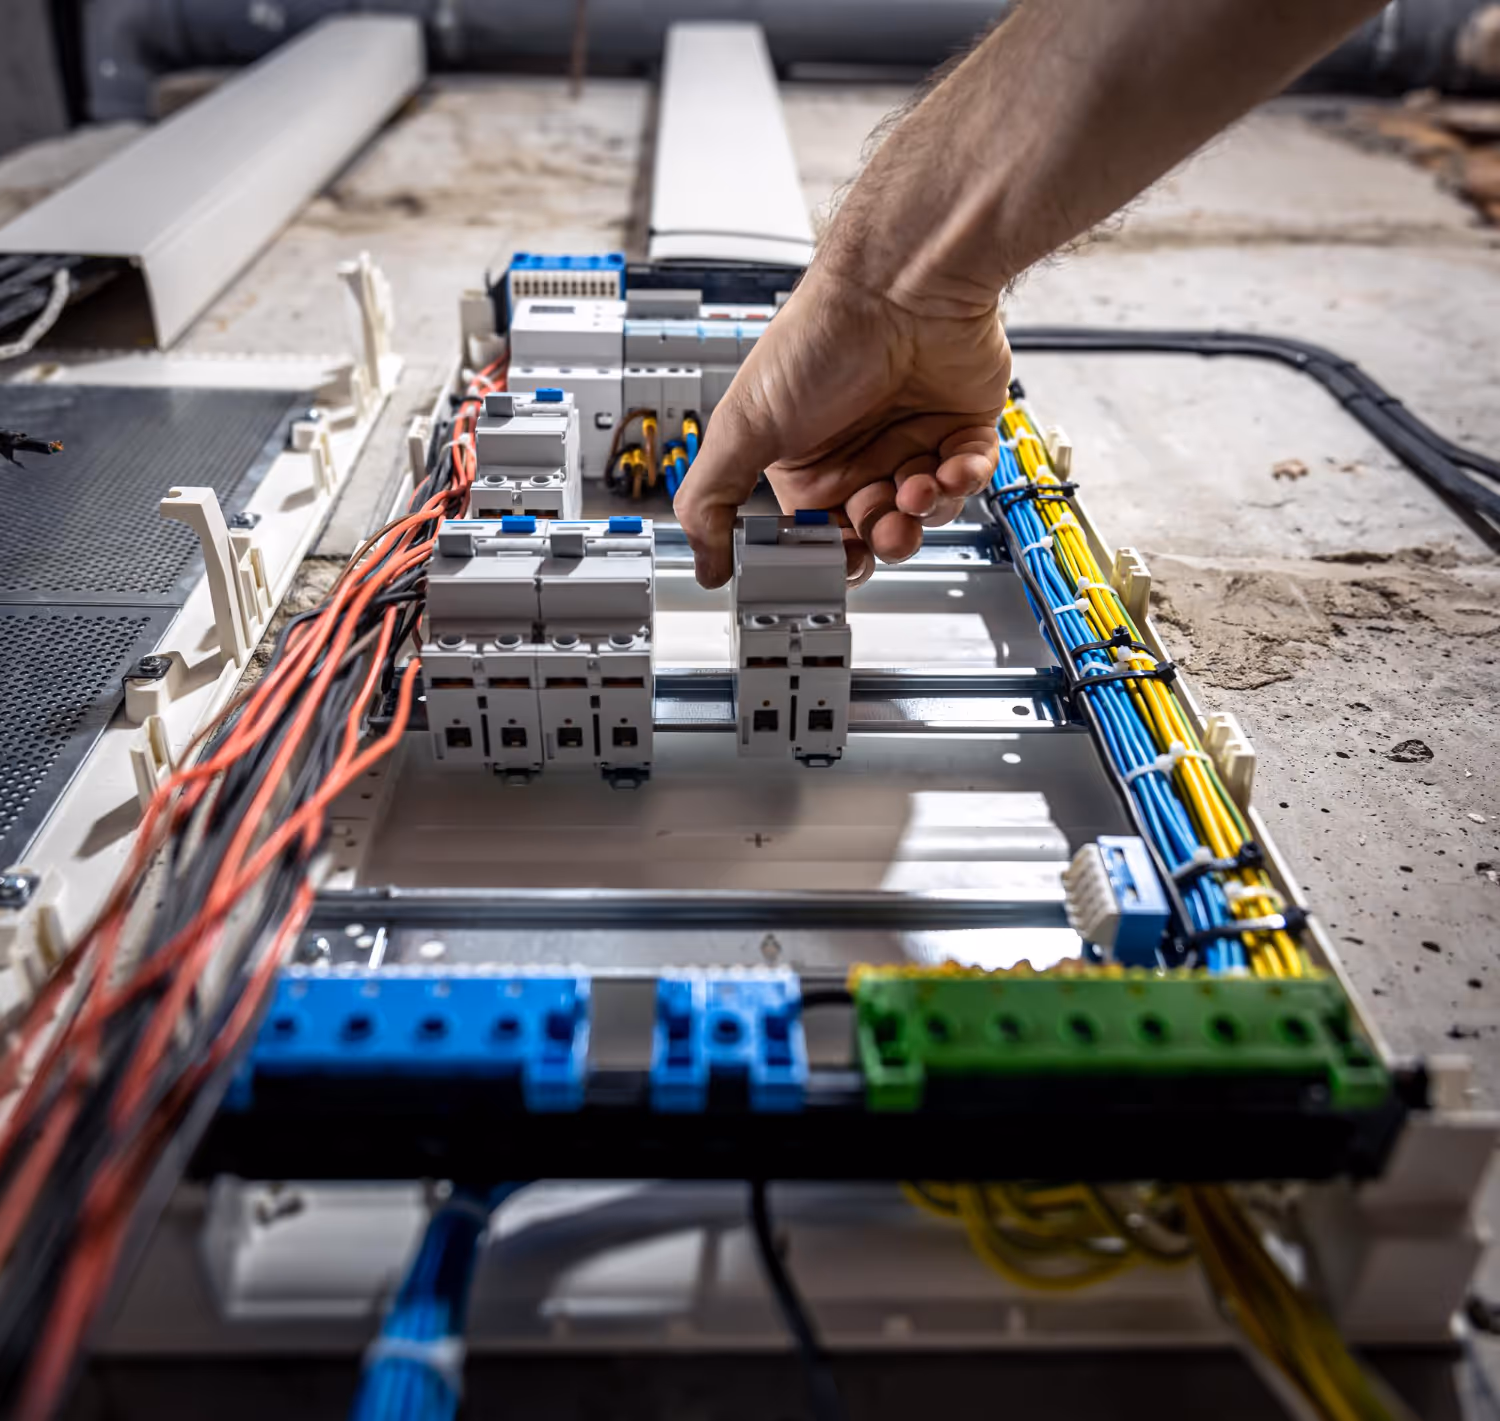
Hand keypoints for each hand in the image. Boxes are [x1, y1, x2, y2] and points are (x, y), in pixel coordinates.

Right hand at [672, 263, 1009, 587]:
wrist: (898, 282)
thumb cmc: (821, 335)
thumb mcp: (742, 425)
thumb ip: (712, 498)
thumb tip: (704, 564)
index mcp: (805, 462)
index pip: (821, 534)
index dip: (832, 552)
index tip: (839, 556)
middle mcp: (859, 453)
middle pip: (878, 531)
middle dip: (885, 537)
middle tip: (885, 527)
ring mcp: (913, 440)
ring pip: (928, 512)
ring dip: (925, 509)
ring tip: (916, 487)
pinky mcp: (962, 427)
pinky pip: (971, 477)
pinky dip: (964, 481)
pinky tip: (951, 468)